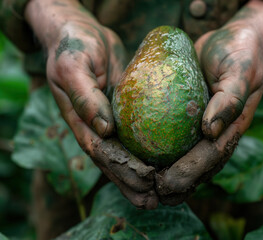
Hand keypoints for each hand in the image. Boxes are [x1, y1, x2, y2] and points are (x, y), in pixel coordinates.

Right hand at [25, 0, 157, 208]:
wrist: (81, 34)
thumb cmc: (74, 47)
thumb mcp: (73, 66)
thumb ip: (84, 97)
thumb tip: (104, 130)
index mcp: (81, 122)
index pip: (103, 154)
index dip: (123, 170)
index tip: (147, 181)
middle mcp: (96, 128)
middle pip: (115, 163)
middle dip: (134, 183)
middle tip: (157, 198)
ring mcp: (111, 122)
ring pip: (127, 155)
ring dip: (142, 177)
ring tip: (163, 193)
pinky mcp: (125, 113)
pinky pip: (138, 136)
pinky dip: (150, 153)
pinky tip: (167, 162)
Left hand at [156, 0, 262, 204]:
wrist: (232, 42)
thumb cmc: (238, 53)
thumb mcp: (240, 70)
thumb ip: (231, 98)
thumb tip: (210, 131)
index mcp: (233, 127)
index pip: (211, 156)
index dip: (190, 172)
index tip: (166, 182)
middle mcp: (218, 134)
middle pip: (199, 168)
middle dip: (176, 184)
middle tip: (150, 193)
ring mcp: (205, 130)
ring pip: (187, 161)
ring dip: (168, 179)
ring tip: (144, 189)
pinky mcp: (190, 121)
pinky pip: (176, 142)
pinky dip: (161, 156)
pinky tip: (141, 162)